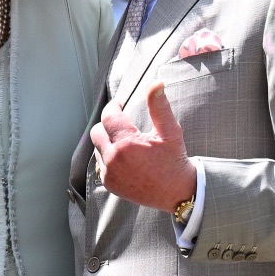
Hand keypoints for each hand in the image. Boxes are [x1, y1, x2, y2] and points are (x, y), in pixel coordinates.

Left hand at [90, 81, 196, 210]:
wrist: (177, 192)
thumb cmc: (174, 160)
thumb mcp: (170, 132)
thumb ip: (159, 107)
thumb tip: (156, 83)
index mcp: (127, 143)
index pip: (108, 116)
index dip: (113, 107)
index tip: (119, 104)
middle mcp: (114, 158)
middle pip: (97, 131)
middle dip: (108, 124)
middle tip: (123, 125)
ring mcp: (110, 172)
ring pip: (97, 147)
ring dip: (108, 142)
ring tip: (127, 144)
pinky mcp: (109, 183)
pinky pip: (101, 164)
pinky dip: (109, 158)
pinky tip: (125, 159)